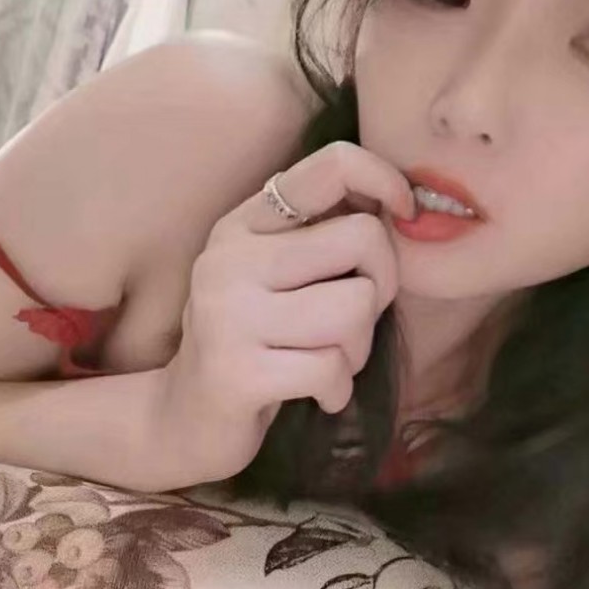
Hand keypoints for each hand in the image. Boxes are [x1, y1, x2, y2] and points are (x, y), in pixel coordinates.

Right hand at [160, 141, 416, 483]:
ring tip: (327, 363)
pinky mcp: (237, 373)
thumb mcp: (278, 279)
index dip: (386, 180)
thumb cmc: (255, 347)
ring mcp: (228, 315)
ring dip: (358, 349)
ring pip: (355, 309)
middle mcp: (229, 259)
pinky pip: (332, 368)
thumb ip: (324, 238)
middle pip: (363, 239)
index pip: (332, 165)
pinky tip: (315, 395)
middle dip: (380, 287)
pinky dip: (337, 390)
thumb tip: (403, 206)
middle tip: (353, 322)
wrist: (183, 422)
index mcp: (244, 225)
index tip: (405, 214)